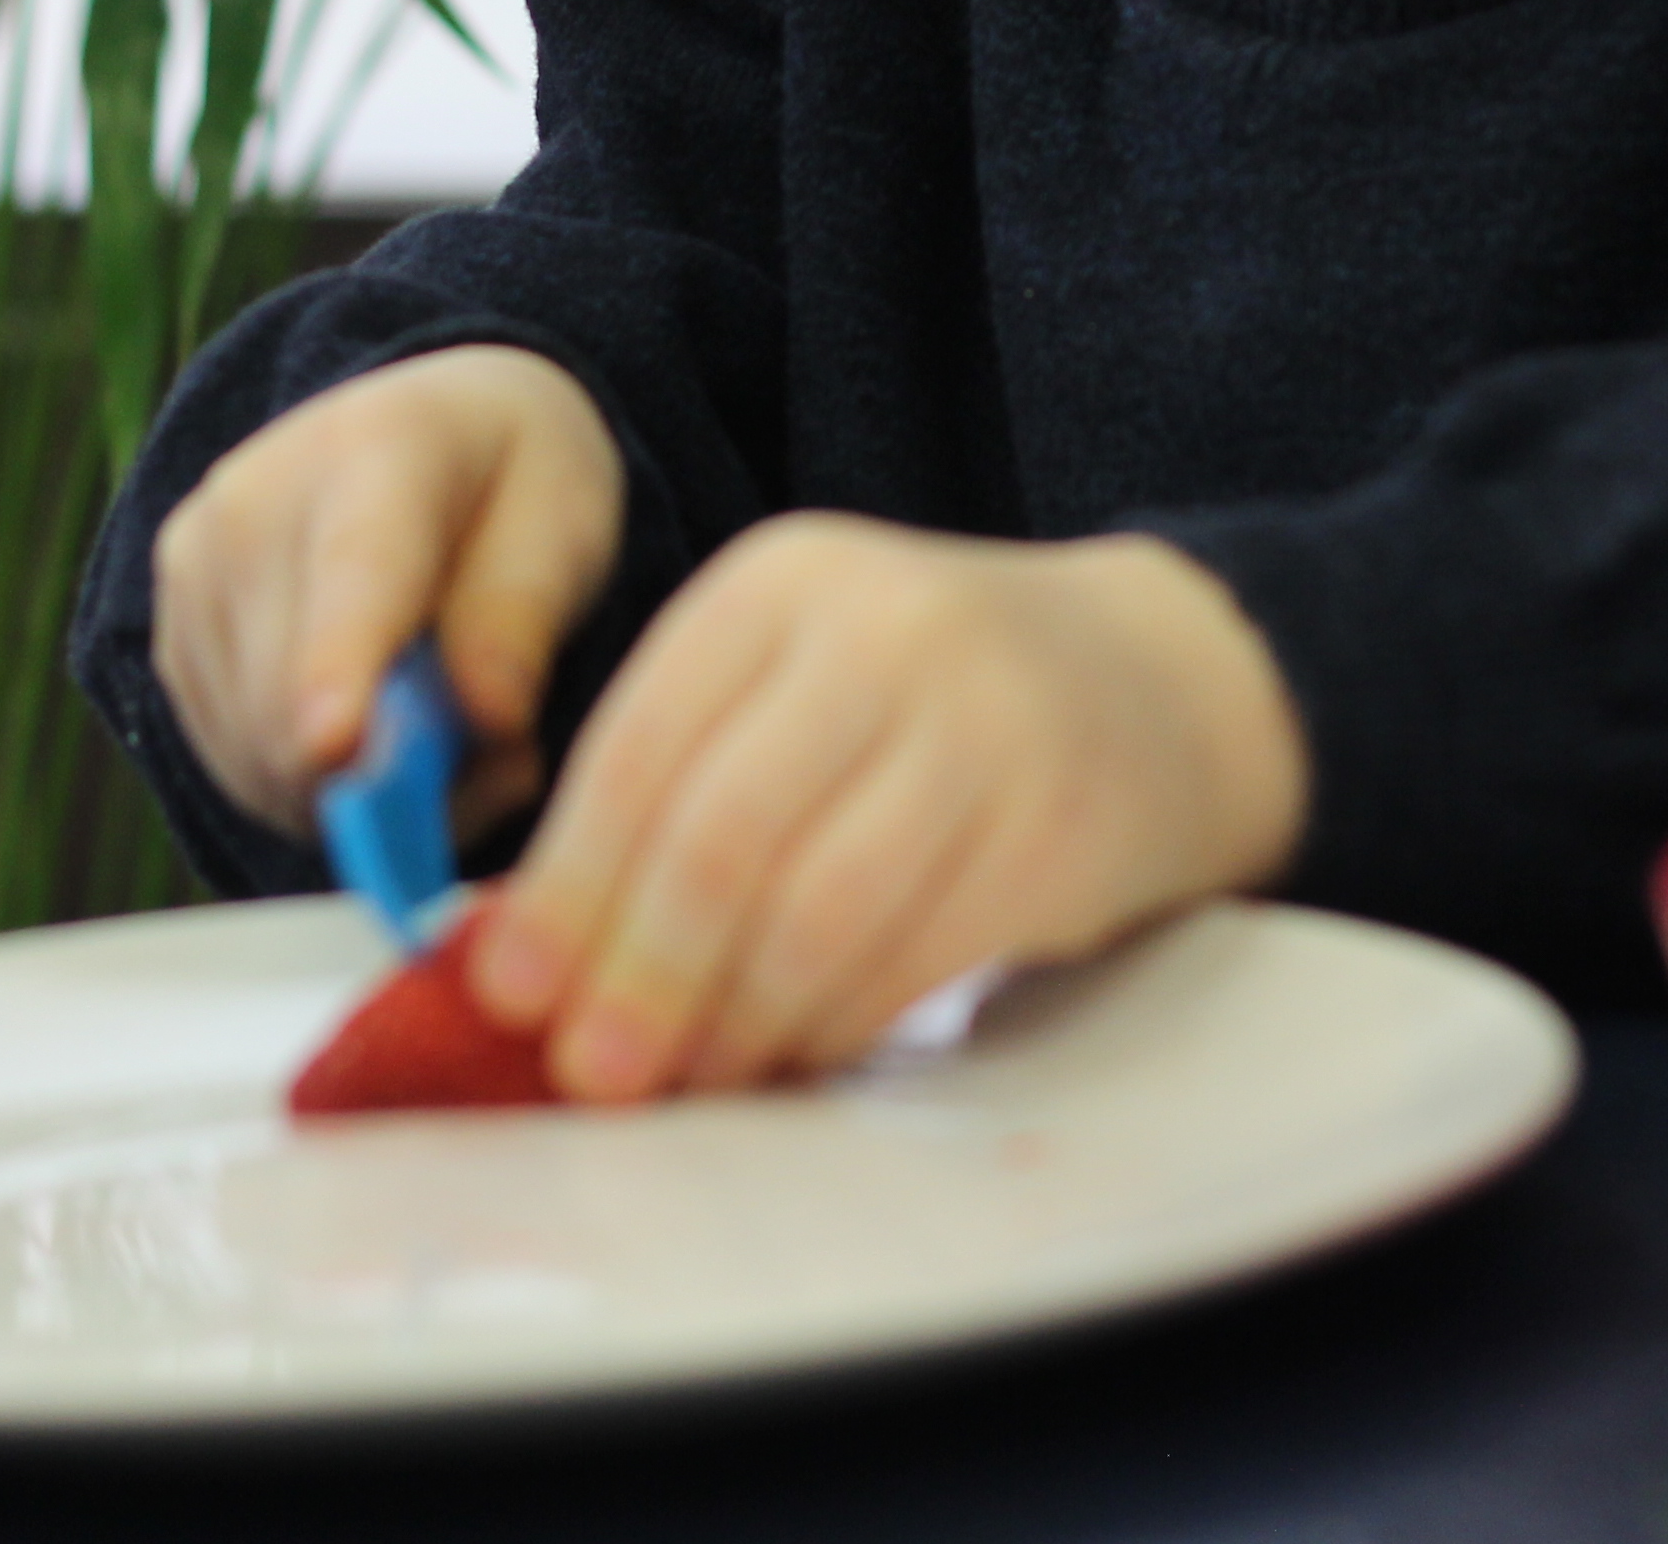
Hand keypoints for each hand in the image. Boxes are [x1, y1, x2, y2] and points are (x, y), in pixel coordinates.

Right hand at [148, 344, 622, 834]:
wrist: (428, 433)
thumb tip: (489, 723)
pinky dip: (312, 786)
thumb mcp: (565, 526)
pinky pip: (238, 764)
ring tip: (445, 728)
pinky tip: (373, 728)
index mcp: (379, 447)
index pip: (354, 572)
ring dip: (359, 790)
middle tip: (505, 760)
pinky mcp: (171, 635)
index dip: (338, 668)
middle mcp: (253, 501)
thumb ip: (522, 619)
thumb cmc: (509, 488)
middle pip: (290, 697)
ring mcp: (195, 569)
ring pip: (262, 753)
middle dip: (396, 775)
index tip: (336, 747)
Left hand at [464, 520, 1307, 1103]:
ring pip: (815, 912)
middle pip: (719, 836)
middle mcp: (880, 631)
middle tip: (594, 1072)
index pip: (639, 748)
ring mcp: (982, 724)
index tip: (511, 993)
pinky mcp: (1055, 824)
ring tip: (691, 1081)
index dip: (567, 887)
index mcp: (781, 585)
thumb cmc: (929, 704)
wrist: (1156, 685)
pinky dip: (836, 1025)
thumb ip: (674, 787)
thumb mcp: (797, 683)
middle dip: (641, 976)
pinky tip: (793, 1057)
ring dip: (736, 1022)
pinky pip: (913, 956)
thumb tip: (521, 953)